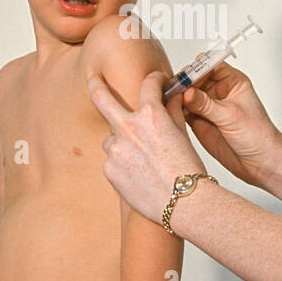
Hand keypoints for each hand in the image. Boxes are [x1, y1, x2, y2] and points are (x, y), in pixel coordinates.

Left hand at [87, 70, 204, 221]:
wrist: (184, 202)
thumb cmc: (188, 170)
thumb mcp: (183, 134)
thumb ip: (173, 111)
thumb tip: (173, 95)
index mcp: (151, 115)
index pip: (148, 84)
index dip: (154, 79)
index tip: (155, 81)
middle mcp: (129, 127)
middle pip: (101, 97)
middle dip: (96, 83)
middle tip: (93, 78)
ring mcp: (116, 148)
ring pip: (111, 138)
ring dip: (121, 143)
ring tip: (142, 161)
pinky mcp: (109, 168)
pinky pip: (112, 160)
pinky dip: (122, 164)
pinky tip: (138, 175)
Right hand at [176, 61, 281, 188]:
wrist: (260, 162)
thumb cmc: (258, 136)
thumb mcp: (231, 116)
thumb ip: (207, 104)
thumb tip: (187, 92)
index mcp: (232, 82)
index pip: (210, 65)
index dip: (197, 68)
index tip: (186, 75)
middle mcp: (219, 91)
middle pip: (195, 78)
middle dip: (184, 82)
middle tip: (174, 89)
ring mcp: (207, 106)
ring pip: (186, 94)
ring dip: (177, 96)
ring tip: (168, 100)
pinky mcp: (199, 121)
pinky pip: (182, 111)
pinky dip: (174, 110)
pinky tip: (170, 112)